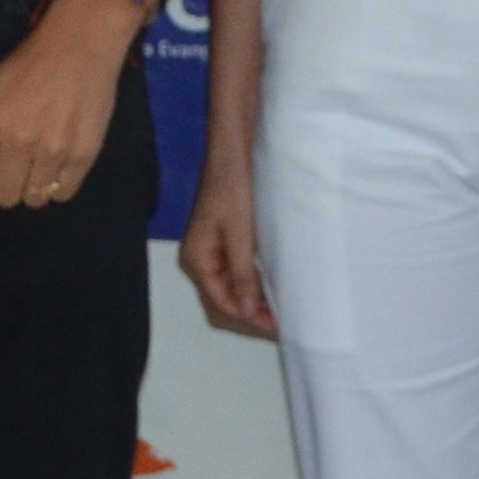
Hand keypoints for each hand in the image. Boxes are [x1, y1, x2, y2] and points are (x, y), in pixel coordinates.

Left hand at [0, 0, 130, 208]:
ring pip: (36, 199)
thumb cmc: (30, 63)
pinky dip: (60, 185)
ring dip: (36, 186)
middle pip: (5, 198)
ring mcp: (52, 152)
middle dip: (9, 188)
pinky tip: (61, 165)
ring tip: (43, 164)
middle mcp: (18, 144)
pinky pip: (64, 193)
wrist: (79, 45)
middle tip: (19, 171)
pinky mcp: (82, 155)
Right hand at [178, 149, 273, 338]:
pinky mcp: (223, 238)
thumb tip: (246, 310)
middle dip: (249, 313)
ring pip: (229, 286)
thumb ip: (242, 274)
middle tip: (281, 323)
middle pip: (222, 299)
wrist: (234, 152)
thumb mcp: (241, 235)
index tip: (278, 326)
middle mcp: (199, 258)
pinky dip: (252, 282)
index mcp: (197, 259)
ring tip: (280, 309)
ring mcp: (210, 248)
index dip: (249, 317)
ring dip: (252, 299)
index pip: (221, 302)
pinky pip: (235, 270)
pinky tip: (271, 285)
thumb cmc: (234, 188)